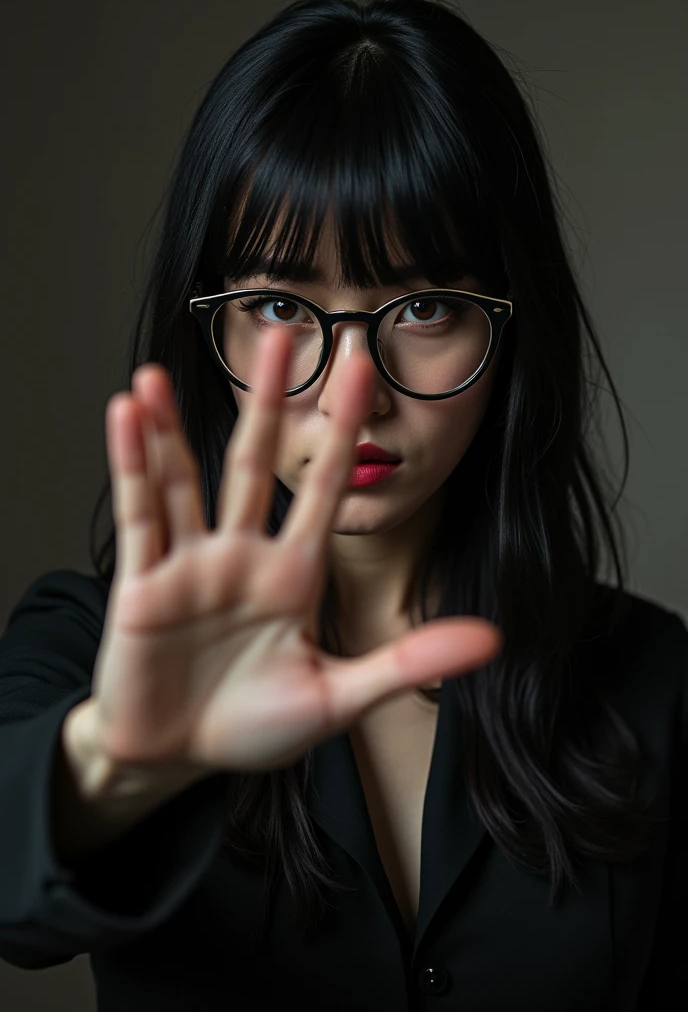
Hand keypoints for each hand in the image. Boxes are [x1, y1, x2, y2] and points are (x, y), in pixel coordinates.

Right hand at [91, 323, 502, 773]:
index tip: (361, 369)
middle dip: (267, 401)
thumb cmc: (254, 726)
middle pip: (254, 464)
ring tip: (158, 370)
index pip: (324, 489)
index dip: (341, 431)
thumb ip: (406, 662)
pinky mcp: (143, 586)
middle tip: (282, 333)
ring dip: (171, 426)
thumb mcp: (337, 699)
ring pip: (184, 480)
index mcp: (294, 575)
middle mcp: (243, 557)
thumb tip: (492, 639)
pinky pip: (142, 517)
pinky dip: (132, 465)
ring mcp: (191, 566)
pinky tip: (127, 414)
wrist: (180, 758)